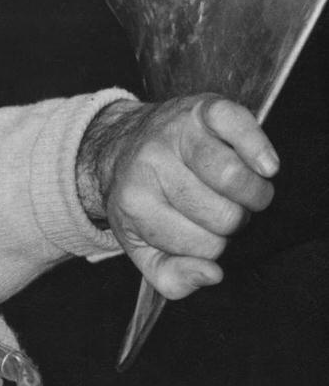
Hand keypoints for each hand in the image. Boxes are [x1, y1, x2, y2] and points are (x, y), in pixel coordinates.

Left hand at [75, 94, 277, 297]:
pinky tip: (263, 166)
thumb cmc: (140, 200)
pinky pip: (240, 125)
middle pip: (224, 215)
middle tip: (221, 210)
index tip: (203, 232)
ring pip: (233, 177)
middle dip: (234, 220)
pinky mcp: (201, 107)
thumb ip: (172, 278)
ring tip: (242, 193)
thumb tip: (213, 275)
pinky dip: (259, 149)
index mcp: (134, 206)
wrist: (121, 145)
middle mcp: (149, 166)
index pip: (204, 247)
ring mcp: (175, 133)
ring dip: (253, 193)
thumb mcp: (143, 249)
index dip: (214, 246)